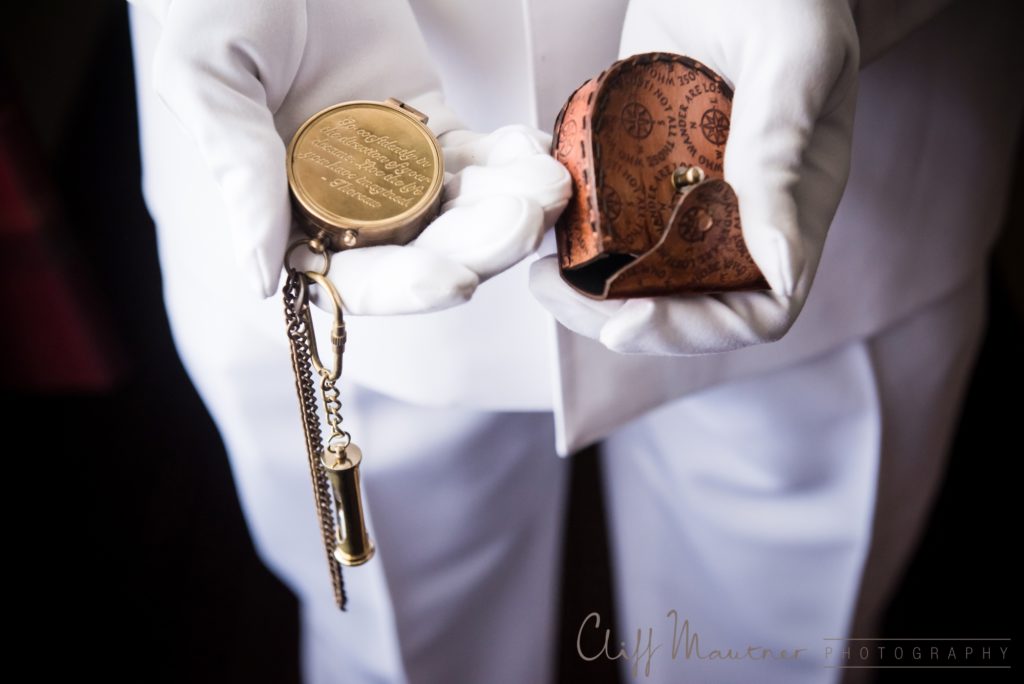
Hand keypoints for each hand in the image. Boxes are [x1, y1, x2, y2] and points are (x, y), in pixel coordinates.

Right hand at [135, 0, 569, 309]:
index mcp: (280, 206)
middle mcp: (339, 199)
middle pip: (419, 250)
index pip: (347, 275)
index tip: (453, 280)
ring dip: (507, 206)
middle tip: (520, 221)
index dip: (401, 287)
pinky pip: (477, 155)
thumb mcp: (210, 77)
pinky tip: (534, 153)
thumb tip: (260, 279)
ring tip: (547, 187)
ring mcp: (388, 162)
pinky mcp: (427, 120)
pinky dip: (510, 161)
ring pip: (458, 209)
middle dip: (476, 245)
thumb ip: (239, 172)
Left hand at [529, 0, 859, 353]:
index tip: (626, 320)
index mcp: (794, 206)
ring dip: (587, 282)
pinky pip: (610, 215)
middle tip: (549, 290)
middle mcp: (740, 213)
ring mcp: (687, 190)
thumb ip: (780, 151)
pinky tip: (541, 214)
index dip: (696, 331)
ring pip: (640, 270)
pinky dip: (574, 227)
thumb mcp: (792, 56)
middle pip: (686, 302)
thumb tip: (778, 267)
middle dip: (618, 314)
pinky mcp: (643, 162)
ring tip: (536, 267)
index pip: (758, 308)